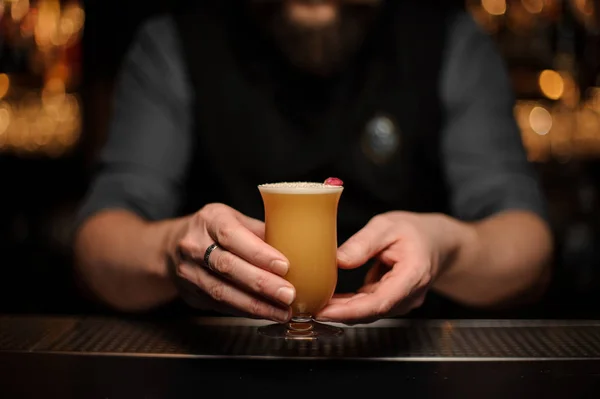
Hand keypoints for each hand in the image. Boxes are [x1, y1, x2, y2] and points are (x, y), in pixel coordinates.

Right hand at [170, 203, 294, 321]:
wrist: (172, 247)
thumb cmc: (213, 230)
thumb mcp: (234, 219)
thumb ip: (261, 232)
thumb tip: (299, 246)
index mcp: (210, 220)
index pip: (232, 236)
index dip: (258, 253)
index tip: (284, 266)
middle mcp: (194, 245)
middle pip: (228, 266)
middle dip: (261, 283)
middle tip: (288, 294)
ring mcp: (189, 272)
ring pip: (222, 291)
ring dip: (256, 305)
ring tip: (282, 311)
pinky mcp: (192, 294)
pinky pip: (220, 305)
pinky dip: (245, 311)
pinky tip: (265, 314)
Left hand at [316, 212, 451, 324]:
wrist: (437, 242)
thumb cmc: (415, 232)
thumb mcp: (387, 226)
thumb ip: (363, 243)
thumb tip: (338, 261)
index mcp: (413, 275)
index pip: (380, 302)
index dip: (351, 311)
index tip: (326, 311)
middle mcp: (410, 294)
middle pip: (372, 312)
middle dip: (340, 313)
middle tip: (311, 307)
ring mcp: (403, 301)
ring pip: (370, 312)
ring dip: (343, 310)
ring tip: (316, 302)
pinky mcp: (393, 301)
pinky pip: (370, 306)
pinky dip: (350, 305)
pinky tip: (331, 299)